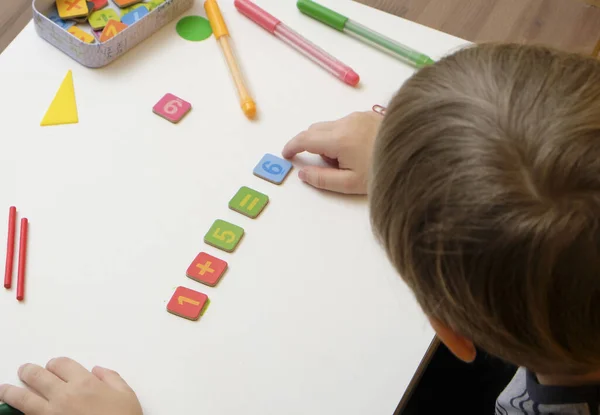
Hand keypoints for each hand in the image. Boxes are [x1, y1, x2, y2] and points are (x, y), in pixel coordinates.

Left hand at [0, 357, 141, 414]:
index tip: (53, 366)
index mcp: (85, 383)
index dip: (55, 363)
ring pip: (23, 398)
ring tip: (4, 390)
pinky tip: (13, 412)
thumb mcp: (127, 395)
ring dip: (11, 392)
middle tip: (25, 371)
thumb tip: (99, 371)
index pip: (61, 364)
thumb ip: (112, 378)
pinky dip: (18, 413)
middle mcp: (64, 396)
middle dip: (29, 371)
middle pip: (38, 376)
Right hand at [282, 111, 381, 194]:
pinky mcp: (370, 115)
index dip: (291, 147)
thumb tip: (303, 173)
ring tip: (351, 161)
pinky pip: (345, 123)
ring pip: (331, 126)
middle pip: (315, 130)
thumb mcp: (350, 183)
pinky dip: (342, 135)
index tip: (285, 155)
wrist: (420, 156)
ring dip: (329, 142)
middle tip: (329, 167)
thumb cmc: (383, 172)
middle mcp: (346, 122)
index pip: (304, 139)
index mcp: (339, 138)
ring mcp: (359, 116)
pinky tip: (361, 151)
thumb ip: (322, 179)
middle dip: (312, 146)